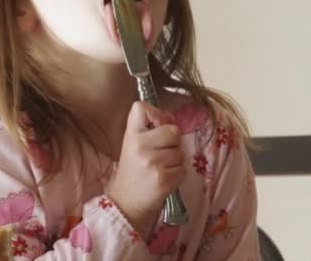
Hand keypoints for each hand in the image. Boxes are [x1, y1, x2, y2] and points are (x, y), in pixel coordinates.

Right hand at [105, 101, 185, 233]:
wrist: (127, 203)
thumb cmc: (134, 171)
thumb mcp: (135, 146)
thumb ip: (152, 129)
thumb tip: (171, 117)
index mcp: (131, 135)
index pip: (141, 108)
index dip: (154, 113)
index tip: (155, 126)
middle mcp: (140, 146)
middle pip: (173, 130)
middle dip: (173, 143)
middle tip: (160, 155)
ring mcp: (152, 163)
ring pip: (180, 152)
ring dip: (175, 162)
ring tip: (160, 170)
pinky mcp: (164, 179)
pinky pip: (183, 169)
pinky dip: (178, 175)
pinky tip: (164, 180)